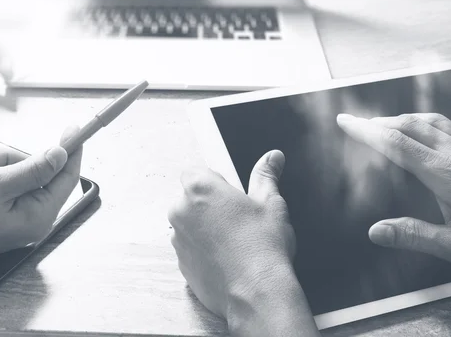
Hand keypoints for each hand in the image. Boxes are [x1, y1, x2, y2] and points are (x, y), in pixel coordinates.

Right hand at [0, 126, 81, 286]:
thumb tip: (62, 154)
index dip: (71, 150)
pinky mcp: (0, 209)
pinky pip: (0, 180)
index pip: (67, 177)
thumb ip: (34, 169)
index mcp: (39, 215)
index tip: (73, 128)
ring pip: (16, 170)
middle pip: (37, 169)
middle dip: (11, 160)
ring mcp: (15, 213)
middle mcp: (32, 216)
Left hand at [169, 151, 317, 336]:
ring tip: (234, 241)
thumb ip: (266, 175)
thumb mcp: (271, 202)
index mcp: (199, 188)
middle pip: (190, 199)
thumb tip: (273, 158)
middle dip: (208, 205)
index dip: (213, 181)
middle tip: (236, 218)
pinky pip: (190, 250)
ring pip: (189, 225)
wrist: (257, 292)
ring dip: (204, 229)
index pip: (194, 172)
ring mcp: (178, 239)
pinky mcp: (181, 264)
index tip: (229, 192)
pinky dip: (203, 251)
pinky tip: (227, 258)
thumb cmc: (263, 246)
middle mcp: (180, 211)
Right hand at [337, 113, 450, 260]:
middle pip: (410, 125)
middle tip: (360, 123)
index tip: (345, 122)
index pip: (394, 143)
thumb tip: (377, 232)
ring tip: (387, 124)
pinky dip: (430, 124)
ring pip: (433, 121)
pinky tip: (428, 133)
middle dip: (380, 121)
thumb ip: (415, 236)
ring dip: (405, 119)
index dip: (365, 131)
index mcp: (445, 174)